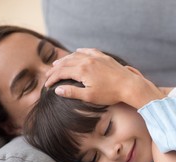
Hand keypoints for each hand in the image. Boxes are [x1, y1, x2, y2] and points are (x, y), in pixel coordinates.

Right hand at [45, 48, 163, 108]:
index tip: (47, 85)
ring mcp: (96, 57)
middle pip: (66, 62)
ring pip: (75, 55)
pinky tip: (77, 51)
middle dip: (55, 69)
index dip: (52, 79)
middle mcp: (87, 61)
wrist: (129, 86)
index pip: (61, 73)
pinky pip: (88, 50)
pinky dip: (80, 51)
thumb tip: (57, 90)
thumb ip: (72, 92)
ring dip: (65, 59)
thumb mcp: (89, 96)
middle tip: (48, 74)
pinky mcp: (103, 57)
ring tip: (58, 63)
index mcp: (82, 71)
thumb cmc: (110, 94)